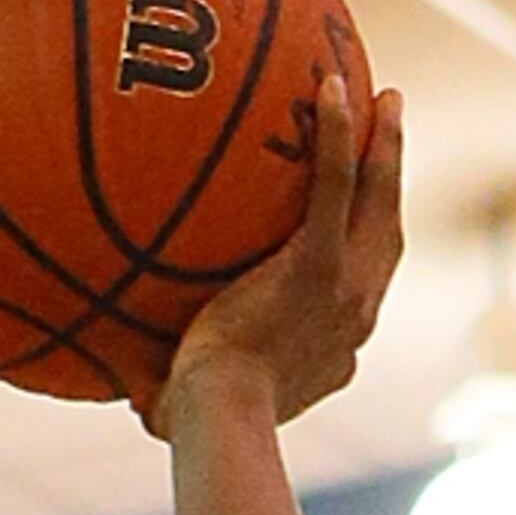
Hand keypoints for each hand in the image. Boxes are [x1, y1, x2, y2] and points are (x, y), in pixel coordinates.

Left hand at [150, 71, 405, 437]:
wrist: (220, 418)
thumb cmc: (198, 425)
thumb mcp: (191, 408)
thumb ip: (170, 388)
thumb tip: (123, 392)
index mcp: (338, 349)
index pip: (360, 288)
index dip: (364, 249)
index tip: (357, 220)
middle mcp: (356, 316)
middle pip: (386, 233)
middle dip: (392, 180)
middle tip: (389, 132)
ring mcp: (345, 288)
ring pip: (379, 201)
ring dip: (388, 146)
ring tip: (386, 97)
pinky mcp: (319, 266)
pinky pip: (337, 186)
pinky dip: (340, 136)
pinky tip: (334, 89)